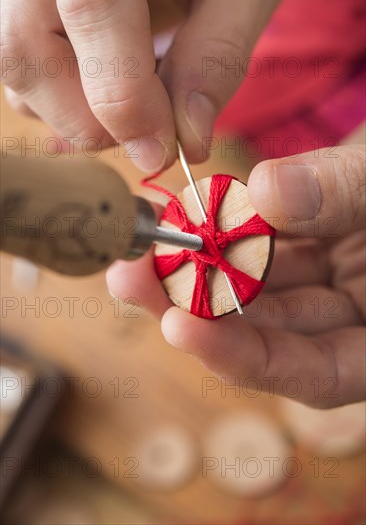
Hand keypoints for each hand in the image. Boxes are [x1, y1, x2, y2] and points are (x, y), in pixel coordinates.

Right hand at [1, 0, 281, 169]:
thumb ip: (218, 52)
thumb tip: (190, 139)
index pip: (92, 6)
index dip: (124, 95)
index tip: (161, 151)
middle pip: (27, 48)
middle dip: (91, 120)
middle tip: (149, 137)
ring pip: (18, 69)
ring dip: (79, 113)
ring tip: (138, 97)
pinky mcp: (17, 6)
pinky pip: (22, 71)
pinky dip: (67, 99)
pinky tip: (112, 81)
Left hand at [107, 145, 364, 407]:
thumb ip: (350, 193)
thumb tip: (267, 193)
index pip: (318, 372)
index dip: (249, 359)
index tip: (183, 328)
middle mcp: (358, 314)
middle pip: (271, 331)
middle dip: (198, 307)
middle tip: (134, 281)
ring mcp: (334, 277)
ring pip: (258, 286)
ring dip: (198, 268)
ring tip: (143, 249)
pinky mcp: (313, 241)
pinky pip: (262, 243)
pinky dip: (225, 230)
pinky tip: (186, 217)